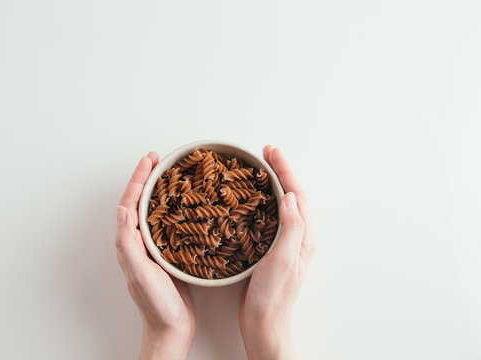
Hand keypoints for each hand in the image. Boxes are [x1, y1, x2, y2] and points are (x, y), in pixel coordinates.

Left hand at [115, 152, 195, 359]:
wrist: (171, 329)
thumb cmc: (157, 306)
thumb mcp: (142, 275)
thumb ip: (128, 244)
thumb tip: (121, 210)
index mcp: (129, 243)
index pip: (130, 202)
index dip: (139, 179)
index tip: (150, 160)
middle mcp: (137, 242)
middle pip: (139, 202)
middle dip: (146, 178)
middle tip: (158, 159)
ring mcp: (151, 248)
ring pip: (152, 211)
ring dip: (158, 190)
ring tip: (169, 174)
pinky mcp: (165, 253)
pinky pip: (165, 223)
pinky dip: (171, 208)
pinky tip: (182, 204)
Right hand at [239, 146, 315, 359]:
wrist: (264, 322)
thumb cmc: (273, 295)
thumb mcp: (283, 259)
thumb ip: (290, 227)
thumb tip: (288, 195)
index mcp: (303, 235)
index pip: (296, 193)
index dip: (284, 170)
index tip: (271, 152)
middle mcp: (297, 236)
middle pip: (291, 194)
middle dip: (281, 170)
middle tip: (266, 152)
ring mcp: (285, 242)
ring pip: (282, 203)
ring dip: (273, 183)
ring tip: (261, 167)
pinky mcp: (272, 248)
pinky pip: (271, 215)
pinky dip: (264, 200)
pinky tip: (253, 198)